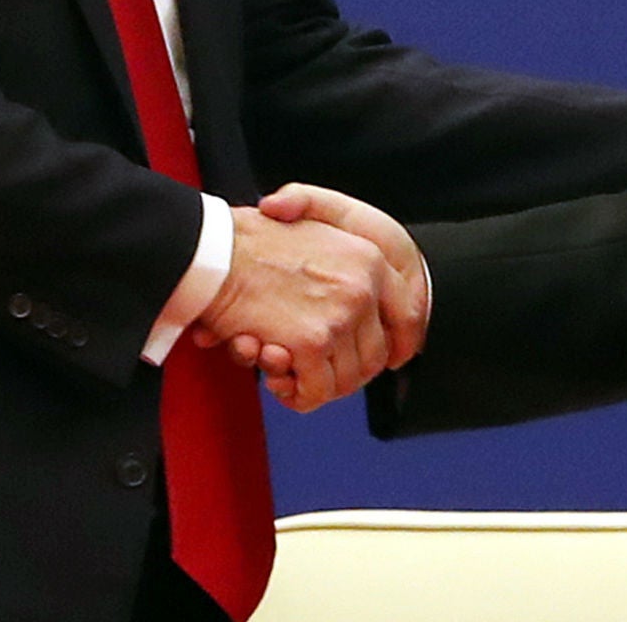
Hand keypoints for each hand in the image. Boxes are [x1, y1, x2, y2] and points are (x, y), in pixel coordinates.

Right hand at [245, 184, 428, 405]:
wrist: (217, 249)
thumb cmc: (255, 241)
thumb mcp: (320, 231)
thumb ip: (349, 266)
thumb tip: (368, 311)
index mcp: (370, 258)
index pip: (409, 315)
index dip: (397, 343)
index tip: (387, 358)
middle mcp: (364, 287)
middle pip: (374, 356)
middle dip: (344, 372)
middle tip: (314, 371)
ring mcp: (340, 316)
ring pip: (346, 379)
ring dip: (318, 386)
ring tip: (290, 374)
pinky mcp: (311, 342)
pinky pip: (316, 391)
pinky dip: (298, 395)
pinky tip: (279, 381)